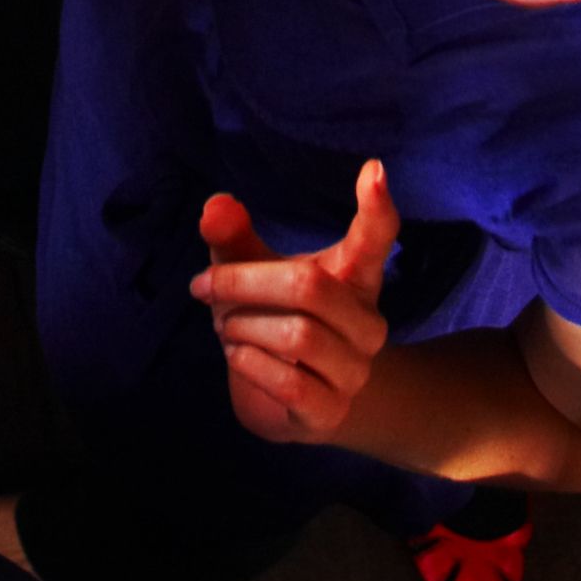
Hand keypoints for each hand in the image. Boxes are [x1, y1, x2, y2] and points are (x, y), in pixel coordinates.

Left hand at [192, 159, 398, 446]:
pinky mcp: (330, 413)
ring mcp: (353, 371)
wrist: (296, 404)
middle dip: (242, 282)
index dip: (377, 206)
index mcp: (354, 276)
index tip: (372, 168)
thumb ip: (234, 239)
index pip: (376, 238)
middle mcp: (365, 323)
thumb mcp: (254, 274)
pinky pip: (290, 383)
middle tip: (203, 285)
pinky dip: (250, 364)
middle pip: (309, 287)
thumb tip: (215, 206)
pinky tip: (237, 355)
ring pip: (297, 337)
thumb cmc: (275, 320)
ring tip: (226, 326)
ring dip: (243, 327)